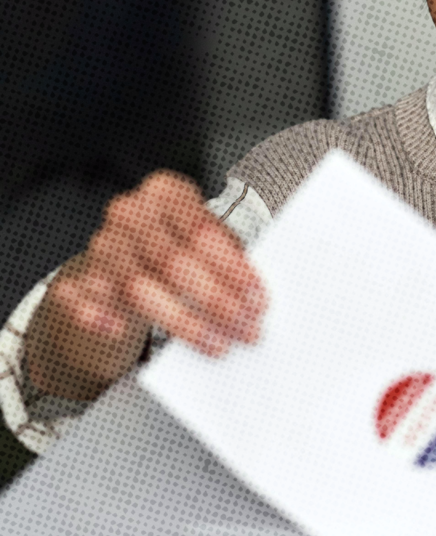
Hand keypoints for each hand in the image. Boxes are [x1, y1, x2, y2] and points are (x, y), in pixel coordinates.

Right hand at [25, 171, 266, 400]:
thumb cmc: (181, 245)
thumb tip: (254, 298)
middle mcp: (130, 212)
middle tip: (246, 330)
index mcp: (166, 191)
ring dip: (181, 321)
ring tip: (216, 344)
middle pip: (173, 261)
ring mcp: (100, 245)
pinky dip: (100, 316)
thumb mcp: (208, 239)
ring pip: (138, 287)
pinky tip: (121, 331)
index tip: (258, 301)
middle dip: (215, 301)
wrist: (130, 253)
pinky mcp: (76, 278)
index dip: (232, 269)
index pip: (201, 231)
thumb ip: (228, 258)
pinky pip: (83, 301)